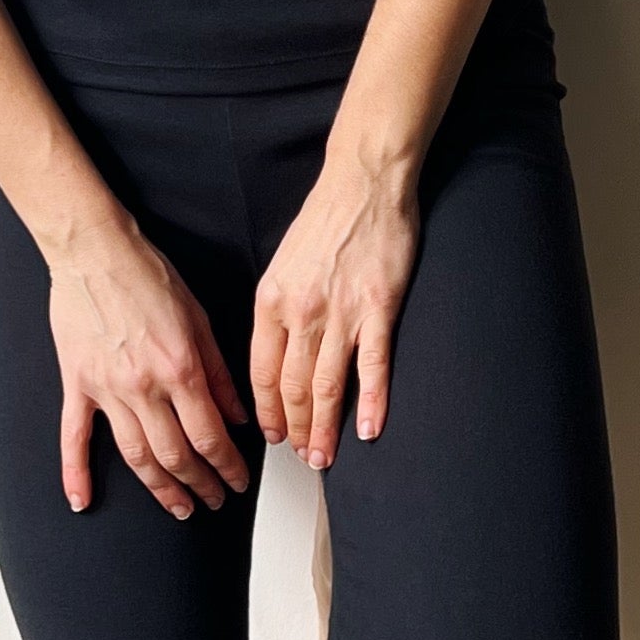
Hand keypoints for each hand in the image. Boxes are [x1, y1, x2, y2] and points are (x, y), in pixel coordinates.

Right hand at [49, 216, 252, 519]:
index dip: (228, 466)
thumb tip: (238, 415)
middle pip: (176, 455)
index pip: (210, 435)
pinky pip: (74, 437)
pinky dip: (76, 472)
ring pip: (135, 456)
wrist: (94, 251)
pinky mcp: (77, 384)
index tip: (238, 480)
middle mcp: (144, 386)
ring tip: (179, 506)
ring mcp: (106, 389)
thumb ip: (221, 372)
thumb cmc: (147, 275)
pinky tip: (83, 500)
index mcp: (180, 368)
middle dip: (201, 484)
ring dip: (160, 489)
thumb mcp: (199, 319)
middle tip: (215, 500)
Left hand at [251, 147, 420, 468]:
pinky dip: (370, 402)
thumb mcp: (282, 263)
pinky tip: (368, 428)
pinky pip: (372, 365)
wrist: (363, 182)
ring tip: (325, 457)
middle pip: (292, 387)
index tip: (273, 436)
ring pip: (328, 385)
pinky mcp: (378, 307)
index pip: (261, 372)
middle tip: (302, 458)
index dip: (267, 411)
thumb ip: (277, 309)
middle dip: (296, 430)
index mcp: (271, 301)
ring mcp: (341, 312)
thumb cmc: (326, 218)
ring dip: (325, 428)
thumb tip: (276, 351)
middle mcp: (301, 312)